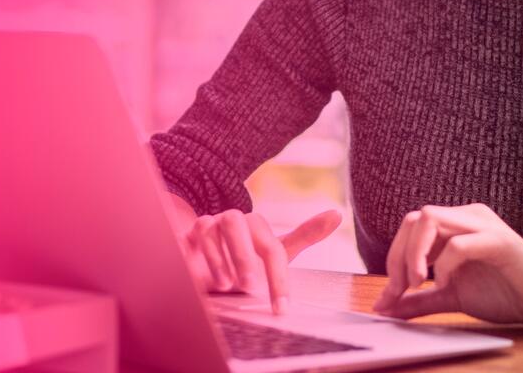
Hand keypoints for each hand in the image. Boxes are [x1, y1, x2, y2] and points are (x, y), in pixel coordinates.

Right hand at [166, 195, 341, 314]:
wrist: (208, 262)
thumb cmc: (247, 259)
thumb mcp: (276, 252)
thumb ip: (304, 235)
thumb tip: (337, 214)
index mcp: (257, 227)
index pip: (272, 248)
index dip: (278, 278)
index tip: (281, 307)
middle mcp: (233, 221)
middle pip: (238, 224)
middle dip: (244, 255)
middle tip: (249, 285)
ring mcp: (208, 225)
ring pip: (211, 228)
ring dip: (220, 257)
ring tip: (227, 285)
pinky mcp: (186, 236)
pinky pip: (188, 238)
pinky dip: (197, 256)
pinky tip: (201, 277)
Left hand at [370, 203, 522, 324]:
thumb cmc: (508, 293)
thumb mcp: (453, 297)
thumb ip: (420, 301)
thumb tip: (385, 307)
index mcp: (457, 225)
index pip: (411, 227)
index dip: (393, 260)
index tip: (390, 297)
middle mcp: (469, 217)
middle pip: (415, 219)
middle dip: (399, 257)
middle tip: (402, 290)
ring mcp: (485, 226)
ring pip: (431, 218)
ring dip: (415, 254)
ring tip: (418, 284)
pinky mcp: (500, 242)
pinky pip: (460, 243)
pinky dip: (445, 265)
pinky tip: (449, 285)